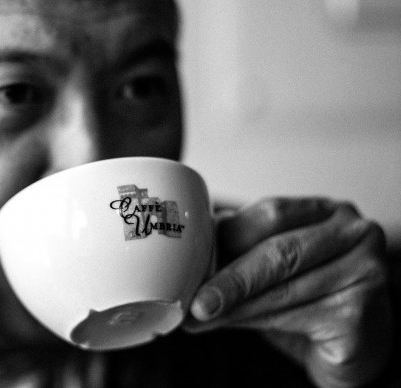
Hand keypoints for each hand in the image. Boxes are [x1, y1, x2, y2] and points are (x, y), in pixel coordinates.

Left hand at [185, 197, 392, 387]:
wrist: (356, 341)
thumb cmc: (312, 293)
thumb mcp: (277, 261)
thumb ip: (243, 249)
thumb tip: (188, 255)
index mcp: (328, 211)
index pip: (272, 214)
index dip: (227, 235)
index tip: (190, 257)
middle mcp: (355, 234)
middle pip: (280, 252)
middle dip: (230, 278)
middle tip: (195, 298)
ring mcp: (365, 274)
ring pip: (283, 290)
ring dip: (234, 306)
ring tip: (200, 316)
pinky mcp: (361, 315)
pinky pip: (296, 319)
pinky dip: (256, 323)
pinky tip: (230, 325)